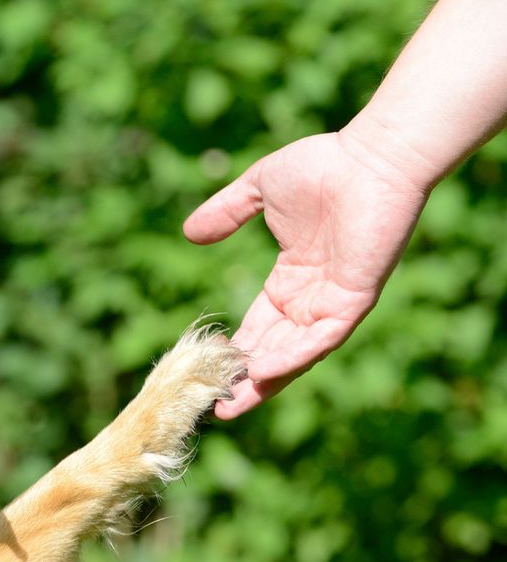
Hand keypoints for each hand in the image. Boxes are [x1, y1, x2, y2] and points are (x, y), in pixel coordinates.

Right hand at [184, 130, 430, 418]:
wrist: (372, 156)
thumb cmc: (324, 166)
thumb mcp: (259, 190)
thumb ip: (226, 213)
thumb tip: (189, 232)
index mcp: (292, 279)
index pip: (260, 326)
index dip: (236, 350)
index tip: (208, 371)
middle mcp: (313, 298)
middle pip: (274, 350)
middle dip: (246, 379)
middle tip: (216, 406)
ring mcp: (334, 302)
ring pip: (296, 354)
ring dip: (265, 381)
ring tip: (233, 404)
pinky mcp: (354, 300)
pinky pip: (320, 340)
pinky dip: (292, 358)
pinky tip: (261, 372)